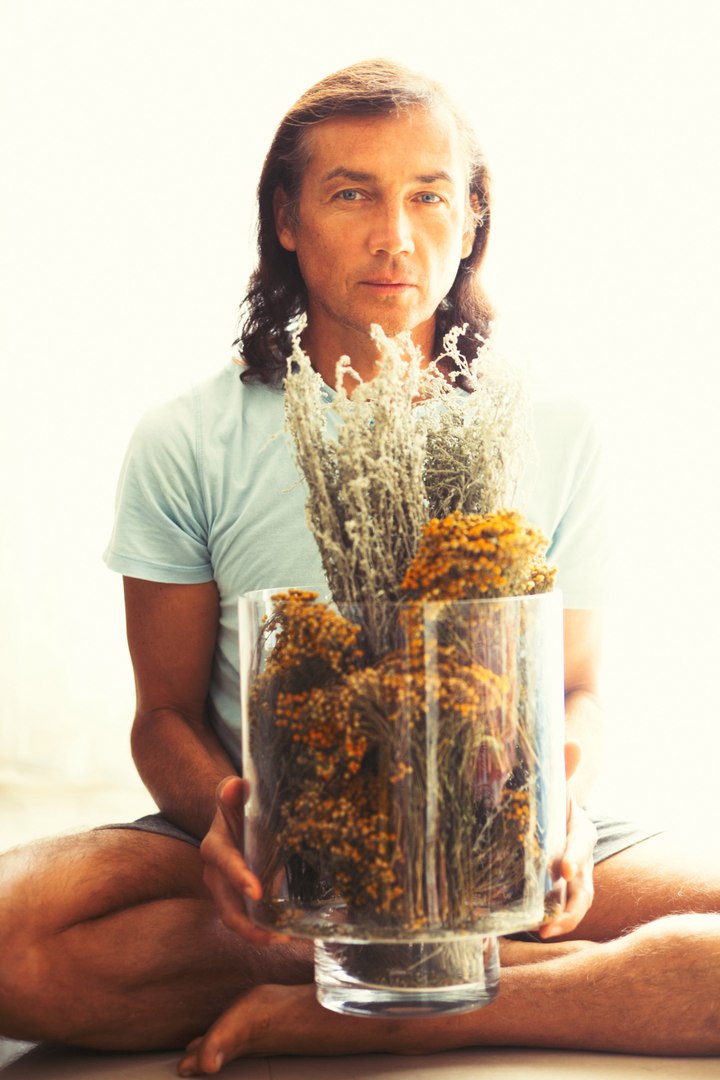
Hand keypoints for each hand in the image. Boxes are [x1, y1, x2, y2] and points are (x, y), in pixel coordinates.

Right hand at [200, 775, 287, 946]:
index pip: (225, 863)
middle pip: (226, 906)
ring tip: (285, 938)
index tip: (257, 892)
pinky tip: (288, 933)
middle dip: (247, 924)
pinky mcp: (238, 900)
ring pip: (235, 919)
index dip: (239, 878)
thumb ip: (232, 790)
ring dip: (257, 934)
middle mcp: (215, 875)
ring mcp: (225, 891)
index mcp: (215, 847)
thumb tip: (235, 786)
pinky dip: (264, 930)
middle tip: (275, 934)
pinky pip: (247, 920)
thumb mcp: (232, 794)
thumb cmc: (235, 805)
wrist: (231, 819)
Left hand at [538, 741, 596, 938]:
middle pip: (584, 887)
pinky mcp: (558, 892)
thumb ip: (562, 767)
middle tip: (552, 922)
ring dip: (563, 921)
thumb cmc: (549, 796)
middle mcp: (582, 860)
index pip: (582, 845)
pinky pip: (559, 911)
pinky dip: (550, 922)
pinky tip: (531, 931)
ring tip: (543, 932)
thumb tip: (573, 742)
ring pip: (576, 905)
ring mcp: (572, 880)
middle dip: (571, 906)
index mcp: (582, 831)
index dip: (575, 857)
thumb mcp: (554, 782)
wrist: (547, 813)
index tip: (563, 868)